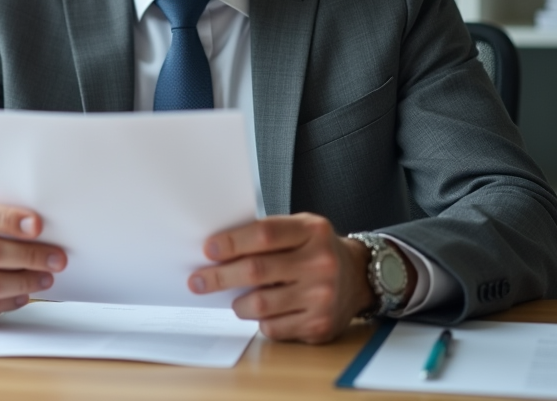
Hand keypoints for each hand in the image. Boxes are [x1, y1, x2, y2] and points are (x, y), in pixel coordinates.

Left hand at [187, 213, 382, 342]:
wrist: (358, 277)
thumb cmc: (317, 250)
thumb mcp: (301, 228)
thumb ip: (268, 234)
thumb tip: (219, 250)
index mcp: (312, 231)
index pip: (265, 234)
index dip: (232, 242)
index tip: (209, 250)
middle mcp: (320, 263)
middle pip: (257, 270)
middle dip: (220, 276)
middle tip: (198, 280)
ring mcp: (321, 297)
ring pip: (260, 304)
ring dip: (238, 303)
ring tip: (234, 299)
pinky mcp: (319, 326)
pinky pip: (273, 328)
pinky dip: (260, 321)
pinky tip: (262, 312)